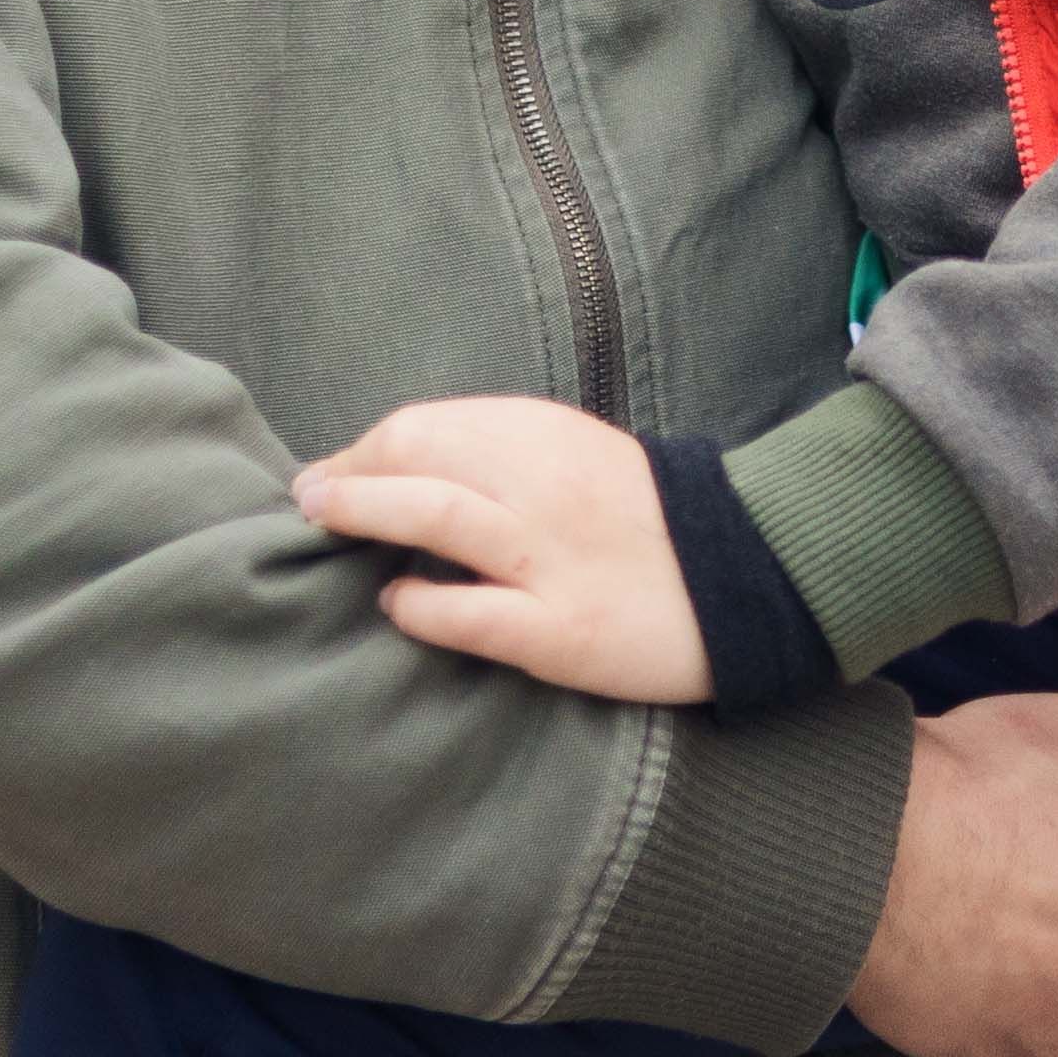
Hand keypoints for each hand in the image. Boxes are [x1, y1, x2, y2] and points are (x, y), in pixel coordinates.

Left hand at [296, 397, 708, 703]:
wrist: (745, 579)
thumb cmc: (647, 521)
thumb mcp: (579, 457)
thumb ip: (506, 453)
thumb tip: (408, 463)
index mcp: (549, 436)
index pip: (428, 426)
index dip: (366, 447)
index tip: (337, 469)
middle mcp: (546, 486)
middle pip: (417, 454)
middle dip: (348, 473)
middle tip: (311, 499)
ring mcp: (551, 559)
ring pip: (433, 514)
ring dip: (361, 514)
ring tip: (326, 526)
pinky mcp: (560, 630)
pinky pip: (468, 612)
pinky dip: (417, 605)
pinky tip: (397, 603)